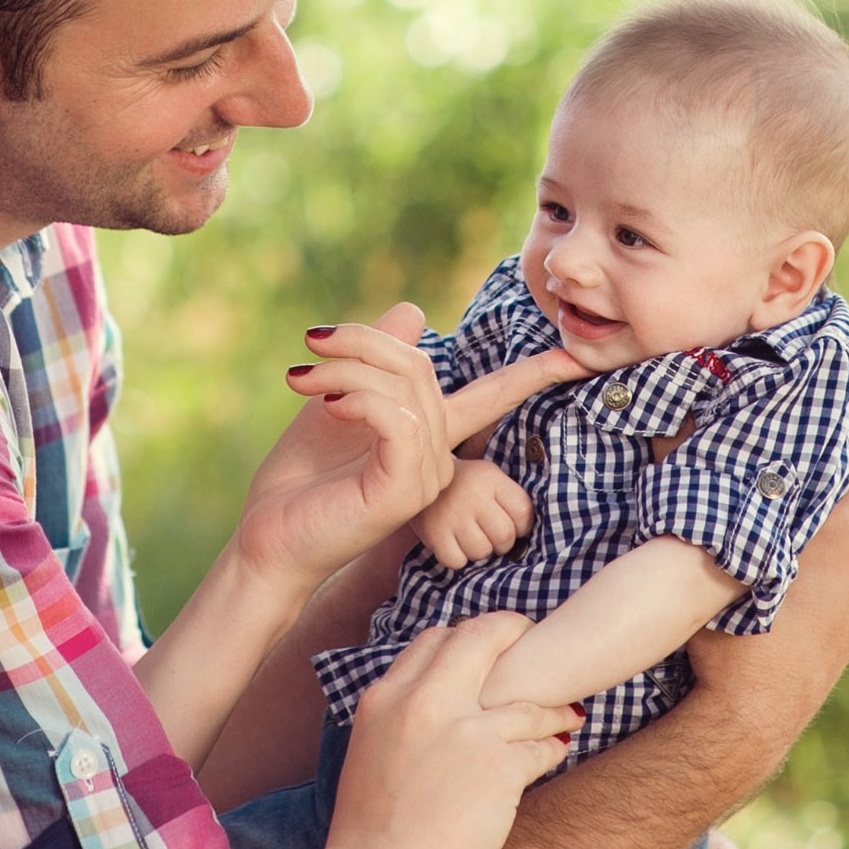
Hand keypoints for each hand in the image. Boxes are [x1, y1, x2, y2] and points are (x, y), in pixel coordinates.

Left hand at [241, 306, 586, 594]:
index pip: (495, 397)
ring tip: (303, 379)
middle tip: (312, 344)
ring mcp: (427, 477)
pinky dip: (361, 399)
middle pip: (422, 367)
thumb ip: (374, 360)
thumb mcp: (337, 402)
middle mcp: (439, 458)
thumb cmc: (300, 479)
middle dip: (364, 342)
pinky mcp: (406, 490)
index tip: (579, 358)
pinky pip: (402, 421)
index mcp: (430, 436)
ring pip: (409, 388)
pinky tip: (328, 406)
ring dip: (347, 368)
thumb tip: (413, 309)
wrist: (269, 538)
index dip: (537, 373)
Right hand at [323, 613, 579, 848]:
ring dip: (551, 705)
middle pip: (481, 637)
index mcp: (385, 698)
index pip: (433, 639)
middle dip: (514, 632)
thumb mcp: (367, 752)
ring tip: (566, 711)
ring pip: (527, 698)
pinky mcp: (500, 767)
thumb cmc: (367, 832)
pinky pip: (543, 742)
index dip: (466, 638)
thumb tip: (426, 714)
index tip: (488, 648)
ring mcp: (465, 732)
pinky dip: (555, 744)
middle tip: (535, 642)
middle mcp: (425, 702)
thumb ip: (397, 720)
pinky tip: (558, 749)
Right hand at [412, 458, 530, 569]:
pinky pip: (456, 561)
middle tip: (491, 535)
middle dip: (502, 543)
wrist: (418, 478)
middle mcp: (472, 495)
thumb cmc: (465, 485)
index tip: (512, 525)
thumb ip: (511, 499)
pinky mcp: (434, 533)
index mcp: (490, 478)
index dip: (522, 526)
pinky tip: (453, 543)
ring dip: (479, 550)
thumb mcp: (489, 478)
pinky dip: (457, 558)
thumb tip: (528, 536)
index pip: (523, 512)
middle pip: (504, 536)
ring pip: (481, 551)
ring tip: (470, 536)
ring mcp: (452, 515)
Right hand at [685, 416, 848, 732]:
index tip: (805, 375)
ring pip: (848, 514)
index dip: (833, 402)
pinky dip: (818, 528)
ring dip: (817, 486)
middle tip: (778, 408)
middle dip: (819, 439)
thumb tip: (670, 417)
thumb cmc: (725, 638)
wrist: (746, 723)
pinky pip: (843, 551)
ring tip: (773, 464)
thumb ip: (696, 484)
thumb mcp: (704, 552)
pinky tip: (776, 527)